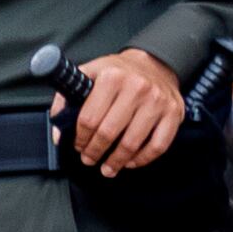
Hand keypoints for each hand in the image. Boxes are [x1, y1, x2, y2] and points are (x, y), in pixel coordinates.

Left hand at [63, 47, 190, 172]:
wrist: (153, 63)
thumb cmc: (118, 73)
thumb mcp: (88, 74)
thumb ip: (67, 99)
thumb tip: (58, 133)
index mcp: (111, 77)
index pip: (89, 118)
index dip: (80, 138)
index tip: (77, 146)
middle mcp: (136, 88)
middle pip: (109, 132)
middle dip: (95, 152)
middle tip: (89, 159)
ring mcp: (157, 101)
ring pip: (133, 143)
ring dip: (116, 161)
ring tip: (107, 168)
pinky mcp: (174, 113)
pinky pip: (158, 145)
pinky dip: (143, 159)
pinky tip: (130, 162)